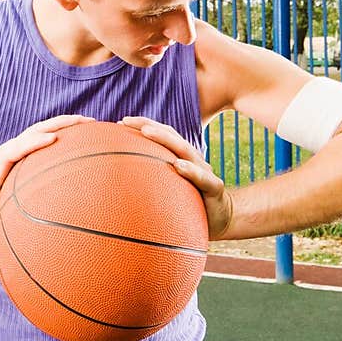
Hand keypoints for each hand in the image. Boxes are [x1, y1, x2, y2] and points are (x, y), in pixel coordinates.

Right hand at [0, 114, 95, 224]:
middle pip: (46, 128)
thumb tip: (68, 206)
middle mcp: (17, 147)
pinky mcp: (0, 159)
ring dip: (59, 125)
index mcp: (24, 154)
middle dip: (70, 121)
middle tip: (93, 121)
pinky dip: (37, 141)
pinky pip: (21, 147)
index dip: (69, 129)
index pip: (49, 135)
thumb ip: (41, 193)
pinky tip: (53, 138)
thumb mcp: (24, 195)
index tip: (92, 129)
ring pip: (36, 131)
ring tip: (78, 122)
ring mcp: (8, 151)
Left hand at [119, 115, 233, 240]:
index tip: (121, 122)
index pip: (162, 135)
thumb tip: (119, 187)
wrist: (222, 219)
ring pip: (185, 150)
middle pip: (170, 136)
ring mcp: (204, 171)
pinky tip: (178, 165)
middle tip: (126, 121)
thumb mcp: (169, 191)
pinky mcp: (214, 187)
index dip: (144, 125)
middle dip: (148, 125)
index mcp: (181, 158)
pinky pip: (203, 178)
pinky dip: (191, 170)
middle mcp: (192, 159)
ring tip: (146, 132)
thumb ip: (151, 184)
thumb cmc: (191, 204)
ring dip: (165, 139)